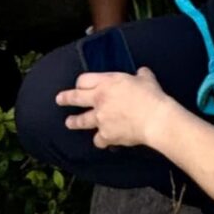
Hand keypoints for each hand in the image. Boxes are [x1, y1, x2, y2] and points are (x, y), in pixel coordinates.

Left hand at [55, 64, 169, 148]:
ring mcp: (100, 119)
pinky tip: (103, 141)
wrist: (154, 119)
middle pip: (75, 98)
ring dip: (74, 122)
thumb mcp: (146, 78)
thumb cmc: (151, 96)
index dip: (81, 83)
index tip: (80, 85)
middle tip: (59, 99)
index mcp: (106, 83)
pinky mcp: (106, 135)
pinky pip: (98, 140)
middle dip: (65, 98)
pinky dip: (101, 140)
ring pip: (81, 121)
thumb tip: (141, 72)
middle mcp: (99, 100)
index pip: (84, 80)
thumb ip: (140, 75)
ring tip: (70, 123)